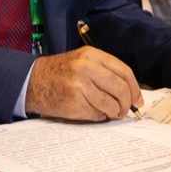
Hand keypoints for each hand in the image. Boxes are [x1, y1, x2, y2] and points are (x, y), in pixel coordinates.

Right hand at [25, 46, 142, 120]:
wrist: (33, 81)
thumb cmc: (60, 73)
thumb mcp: (83, 62)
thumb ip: (105, 72)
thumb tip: (131, 93)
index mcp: (91, 55)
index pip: (124, 71)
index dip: (135, 88)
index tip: (138, 100)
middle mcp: (86, 68)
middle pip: (120, 89)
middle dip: (127, 103)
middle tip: (125, 109)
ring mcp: (79, 86)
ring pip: (110, 105)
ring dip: (114, 112)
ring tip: (108, 111)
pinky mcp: (73, 103)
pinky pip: (97, 114)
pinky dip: (99, 116)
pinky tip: (92, 110)